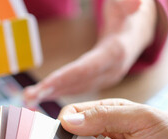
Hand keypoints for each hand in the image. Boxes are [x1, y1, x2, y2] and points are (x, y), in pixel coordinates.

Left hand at [24, 0, 157, 104]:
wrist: (139, 29)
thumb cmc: (128, 13)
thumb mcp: (128, 5)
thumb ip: (128, 3)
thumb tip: (137, 2)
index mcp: (116, 52)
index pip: (87, 67)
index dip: (66, 77)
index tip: (45, 86)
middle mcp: (111, 71)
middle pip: (78, 83)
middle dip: (53, 91)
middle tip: (28, 98)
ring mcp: (105, 79)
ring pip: (76, 89)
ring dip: (51, 95)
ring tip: (28, 100)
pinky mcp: (98, 81)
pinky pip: (76, 89)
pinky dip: (58, 94)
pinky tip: (40, 98)